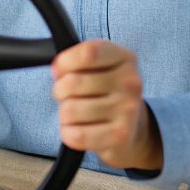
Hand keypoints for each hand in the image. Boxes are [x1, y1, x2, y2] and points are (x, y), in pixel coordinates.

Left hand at [50, 39, 161, 170]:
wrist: (131, 127)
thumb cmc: (105, 91)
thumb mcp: (98, 66)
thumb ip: (77, 60)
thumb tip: (57, 70)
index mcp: (124, 58)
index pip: (88, 53)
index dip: (65, 62)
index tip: (59, 70)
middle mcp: (130, 83)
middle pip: (72, 83)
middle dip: (59, 91)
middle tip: (69, 96)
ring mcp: (127, 110)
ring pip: (70, 110)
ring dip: (64, 114)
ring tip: (77, 113)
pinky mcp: (120, 136)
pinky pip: (76, 135)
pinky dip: (68, 133)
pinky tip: (79, 129)